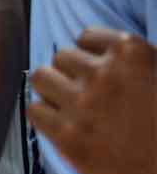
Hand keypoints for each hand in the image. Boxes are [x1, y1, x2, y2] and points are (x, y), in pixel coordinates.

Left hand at [29, 28, 156, 173]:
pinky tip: (63, 127)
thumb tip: (103, 56)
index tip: (99, 71)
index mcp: (132, 52)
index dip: (91, 56)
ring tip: (70, 108)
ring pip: (41, 78)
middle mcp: (103, 73)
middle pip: (61, 57)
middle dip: (72, 74)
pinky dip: (45, 116)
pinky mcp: (69, 136)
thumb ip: (138, 64)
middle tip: (86, 95)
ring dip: (53, 90)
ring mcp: (83, 103)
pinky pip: (35, 111)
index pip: (87, 37)